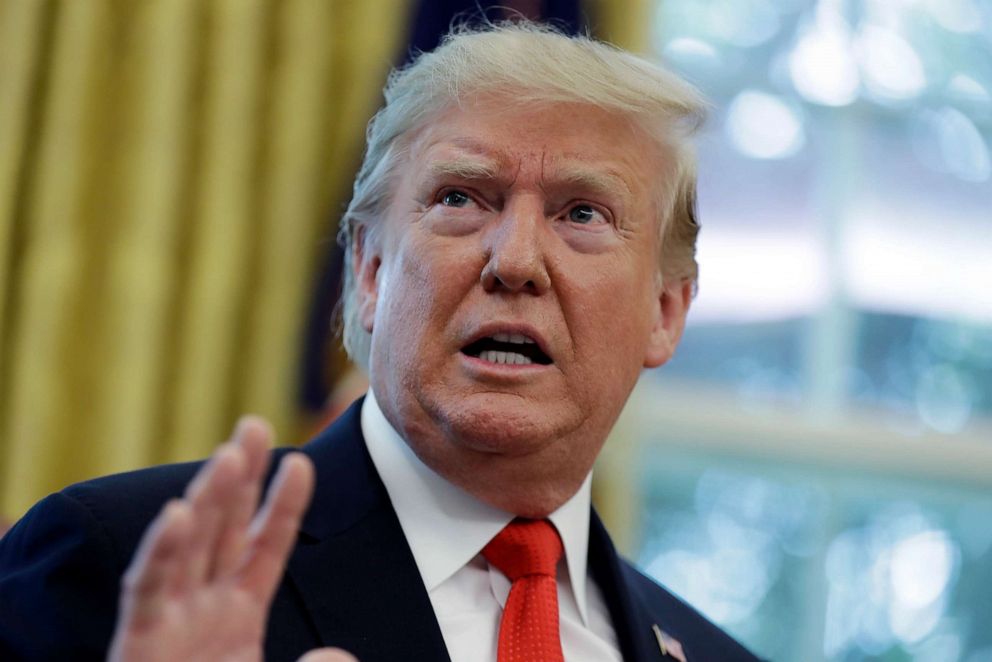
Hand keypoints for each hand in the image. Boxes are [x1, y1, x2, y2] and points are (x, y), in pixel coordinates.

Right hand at [108, 417, 355, 661]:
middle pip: (225, 528)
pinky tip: (179, 513)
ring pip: (190, 546)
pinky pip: (149, 590)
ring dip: (208, 498)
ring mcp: (170, 621)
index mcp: (237, 614)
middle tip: (253, 423)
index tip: (302, 462)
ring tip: (229, 453)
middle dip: (239, 477)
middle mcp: (202, 607)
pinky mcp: (140, 642)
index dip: (283, 504)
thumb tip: (338, 658)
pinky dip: (162, 553)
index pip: (264, 545)